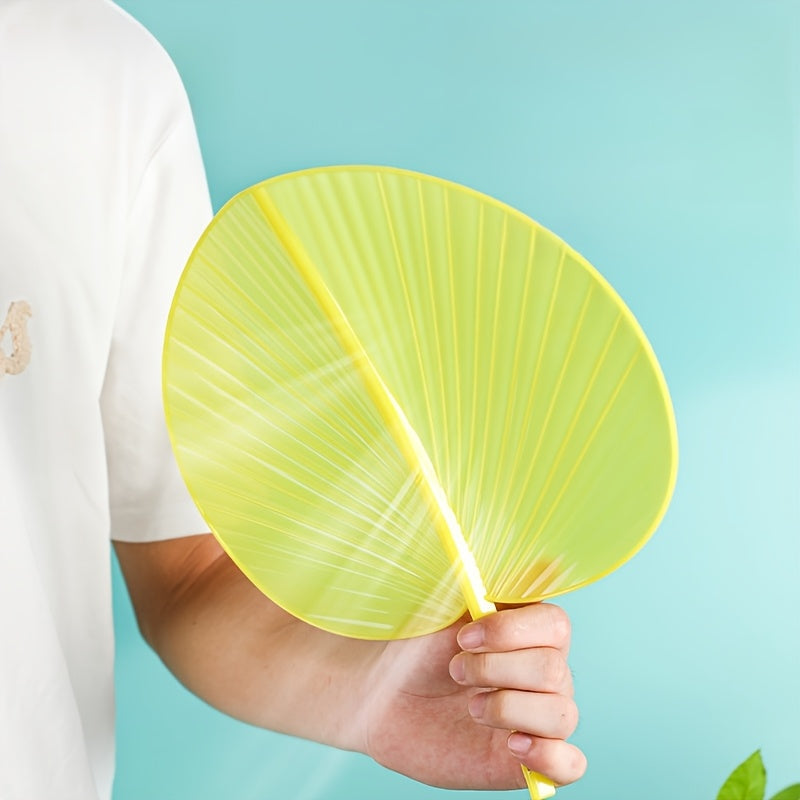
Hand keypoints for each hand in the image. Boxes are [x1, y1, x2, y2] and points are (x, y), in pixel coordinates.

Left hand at [362, 603, 585, 789]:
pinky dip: (549, 756)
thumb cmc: (416, 650)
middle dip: (496, 670)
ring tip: (470, 707)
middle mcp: (543, 672)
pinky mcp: (528, 760)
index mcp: (529, 631)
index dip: (511, 632)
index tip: (464, 637)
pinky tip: (511, 744)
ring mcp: (538, 717)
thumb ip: (482, 586)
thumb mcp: (444, 610)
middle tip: (455, 671)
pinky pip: (571, 765)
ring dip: (508, 708)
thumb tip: (533, 558)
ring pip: (563, 714)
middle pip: (554, 670)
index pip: (556, 625)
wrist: (385, 698)